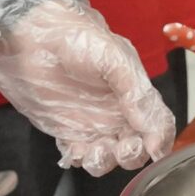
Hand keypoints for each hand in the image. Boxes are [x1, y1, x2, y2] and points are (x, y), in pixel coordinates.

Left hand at [0, 0, 176, 175]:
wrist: (33, 33)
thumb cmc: (77, 37)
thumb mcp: (114, 58)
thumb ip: (135, 92)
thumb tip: (152, 128)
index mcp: (133, 94)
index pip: (157, 124)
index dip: (160, 140)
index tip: (153, 148)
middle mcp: (115, 113)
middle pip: (135, 148)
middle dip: (133, 155)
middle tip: (122, 148)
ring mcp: (90, 123)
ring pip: (107, 157)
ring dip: (105, 162)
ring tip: (95, 150)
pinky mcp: (65, 130)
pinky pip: (77, 156)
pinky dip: (79, 160)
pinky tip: (75, 150)